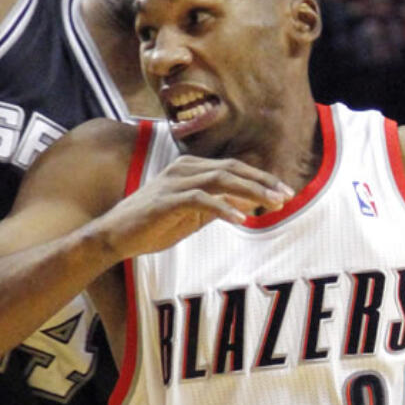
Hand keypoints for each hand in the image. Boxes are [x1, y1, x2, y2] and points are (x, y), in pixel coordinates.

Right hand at [98, 156, 292, 261]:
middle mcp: (184, 168)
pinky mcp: (167, 200)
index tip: (286, 193)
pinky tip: (242, 219)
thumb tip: (249, 205)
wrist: (116, 235)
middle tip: (287, 196)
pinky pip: (201, 200)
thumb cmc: (154, 225)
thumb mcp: (192, 216)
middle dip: (263, 182)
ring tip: (273, 204)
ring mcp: (175, 182)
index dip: (262, 179)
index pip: (234, 169)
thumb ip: (218, 207)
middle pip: (232, 169)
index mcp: (192, 168)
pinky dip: (224, 208)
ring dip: (250, 192)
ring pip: (220, 180)